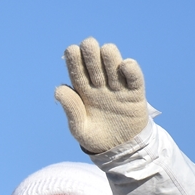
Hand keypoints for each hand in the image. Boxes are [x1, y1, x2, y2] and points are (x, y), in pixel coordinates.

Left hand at [55, 37, 147, 153]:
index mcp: (83, 91)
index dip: (74, 59)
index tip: (72, 50)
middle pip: (95, 64)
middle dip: (91, 53)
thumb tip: (59, 89)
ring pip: (114, 66)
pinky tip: (125, 64)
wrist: (118, 149)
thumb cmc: (95, 137)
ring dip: (109, 57)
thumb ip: (71, 110)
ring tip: (105, 52)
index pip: (77, 71)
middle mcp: (100, 85)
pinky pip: (134, 78)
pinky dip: (131, 70)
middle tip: (88, 44)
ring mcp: (118, 88)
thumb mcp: (79, 128)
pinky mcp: (135, 93)